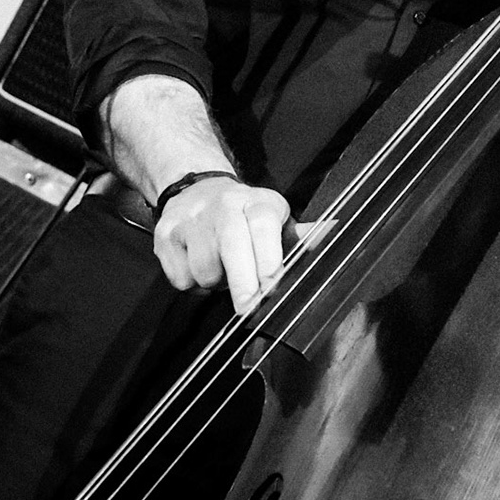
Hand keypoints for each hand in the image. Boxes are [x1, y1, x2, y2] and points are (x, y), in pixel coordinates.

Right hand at [153, 174, 300, 315]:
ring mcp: (191, 218)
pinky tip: (198, 265)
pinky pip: (180, 277)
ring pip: (204, 269)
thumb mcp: (276, 220)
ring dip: (215, 283)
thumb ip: (302, 235)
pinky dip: (190, 282)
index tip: (272, 285)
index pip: (263, 225)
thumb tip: (334, 232)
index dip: (268, 258)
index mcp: (258, 201)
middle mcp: (224, 205)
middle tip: (248, 308)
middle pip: (232, 247)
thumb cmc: (244, 216)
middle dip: (242, 283)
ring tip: (222, 269)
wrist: (196, 190)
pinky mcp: (165, 234)